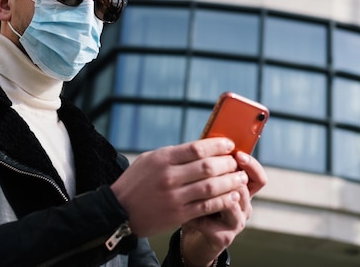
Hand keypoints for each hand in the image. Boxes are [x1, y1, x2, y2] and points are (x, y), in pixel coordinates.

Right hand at [110, 138, 247, 236]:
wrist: (119, 211)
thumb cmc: (135, 182)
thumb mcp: (149, 160)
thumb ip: (172, 155)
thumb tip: (201, 149)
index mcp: (162, 159)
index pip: (197, 148)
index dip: (218, 145)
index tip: (229, 144)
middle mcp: (169, 176)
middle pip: (208, 166)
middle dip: (228, 163)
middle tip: (237, 162)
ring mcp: (174, 196)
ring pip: (211, 187)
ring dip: (230, 182)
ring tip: (241, 178)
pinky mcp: (178, 214)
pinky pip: (207, 206)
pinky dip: (223, 200)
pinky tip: (232, 195)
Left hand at [179, 151, 267, 266]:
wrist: (194, 234)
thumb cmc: (198, 202)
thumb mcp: (205, 182)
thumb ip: (209, 167)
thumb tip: (206, 140)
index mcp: (242, 190)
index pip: (257, 176)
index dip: (251, 164)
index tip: (237, 153)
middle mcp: (243, 206)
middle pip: (245, 186)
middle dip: (228, 174)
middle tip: (208, 166)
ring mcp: (236, 223)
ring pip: (231, 201)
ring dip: (208, 191)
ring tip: (189, 186)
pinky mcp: (224, 237)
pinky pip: (211, 221)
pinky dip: (195, 214)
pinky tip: (183, 211)